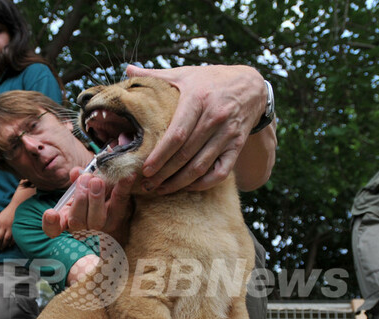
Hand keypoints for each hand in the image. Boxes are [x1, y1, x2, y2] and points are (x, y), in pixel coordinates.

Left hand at [0, 204, 15, 250]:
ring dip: (3, 245)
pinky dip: (11, 242)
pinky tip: (9, 245)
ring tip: (2, 248)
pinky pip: (13, 237)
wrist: (16, 207)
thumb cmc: (7, 213)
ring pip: (6, 239)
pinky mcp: (16, 228)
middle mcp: (3, 226)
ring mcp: (10, 227)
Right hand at [42, 168, 133, 244]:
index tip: (51, 213)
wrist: (108, 193)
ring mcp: (101, 225)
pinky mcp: (118, 216)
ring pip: (96, 219)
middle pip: (77, 221)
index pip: (54, 229)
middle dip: (80, 199)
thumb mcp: (77, 186)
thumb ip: (75, 179)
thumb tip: (76, 172)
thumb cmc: (87, 193)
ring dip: (96, 198)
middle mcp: (82, 227)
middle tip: (85, 180)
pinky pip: (120, 203)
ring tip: (97, 180)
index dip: (50, 224)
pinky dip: (123, 188)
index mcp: (66, 219)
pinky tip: (128, 176)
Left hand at [125, 64, 267, 193]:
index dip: (160, 155)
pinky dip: (204, 184)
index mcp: (198, 99)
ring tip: (162, 189)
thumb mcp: (185, 74)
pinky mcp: (237, 146)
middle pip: (185, 155)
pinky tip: (188, 187)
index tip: (145, 169)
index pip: (176, 135)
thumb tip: (128, 69)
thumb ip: (155, 75)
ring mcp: (227, 134)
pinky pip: (220, 172)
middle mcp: (214, 118)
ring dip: (180, 183)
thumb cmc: (211, 80)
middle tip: (148, 184)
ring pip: (201, 167)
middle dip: (164, 174)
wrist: (250, 86)